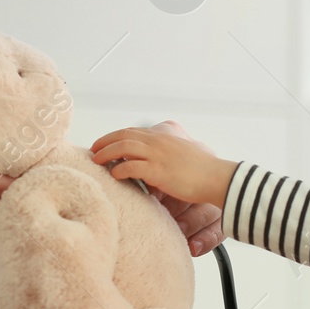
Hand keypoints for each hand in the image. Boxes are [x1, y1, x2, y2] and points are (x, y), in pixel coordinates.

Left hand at [90, 121, 236, 242]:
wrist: (217, 177)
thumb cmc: (203, 171)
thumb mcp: (183, 156)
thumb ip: (167, 157)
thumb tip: (155, 168)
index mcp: (163, 138)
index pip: (132, 131)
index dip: (114, 136)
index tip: (103, 143)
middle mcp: (158, 142)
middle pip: (123, 136)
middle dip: (104, 142)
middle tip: (93, 150)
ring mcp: (157, 155)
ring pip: (123, 148)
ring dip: (106, 154)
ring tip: (96, 161)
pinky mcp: (158, 171)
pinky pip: (131, 167)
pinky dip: (119, 170)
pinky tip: (114, 175)